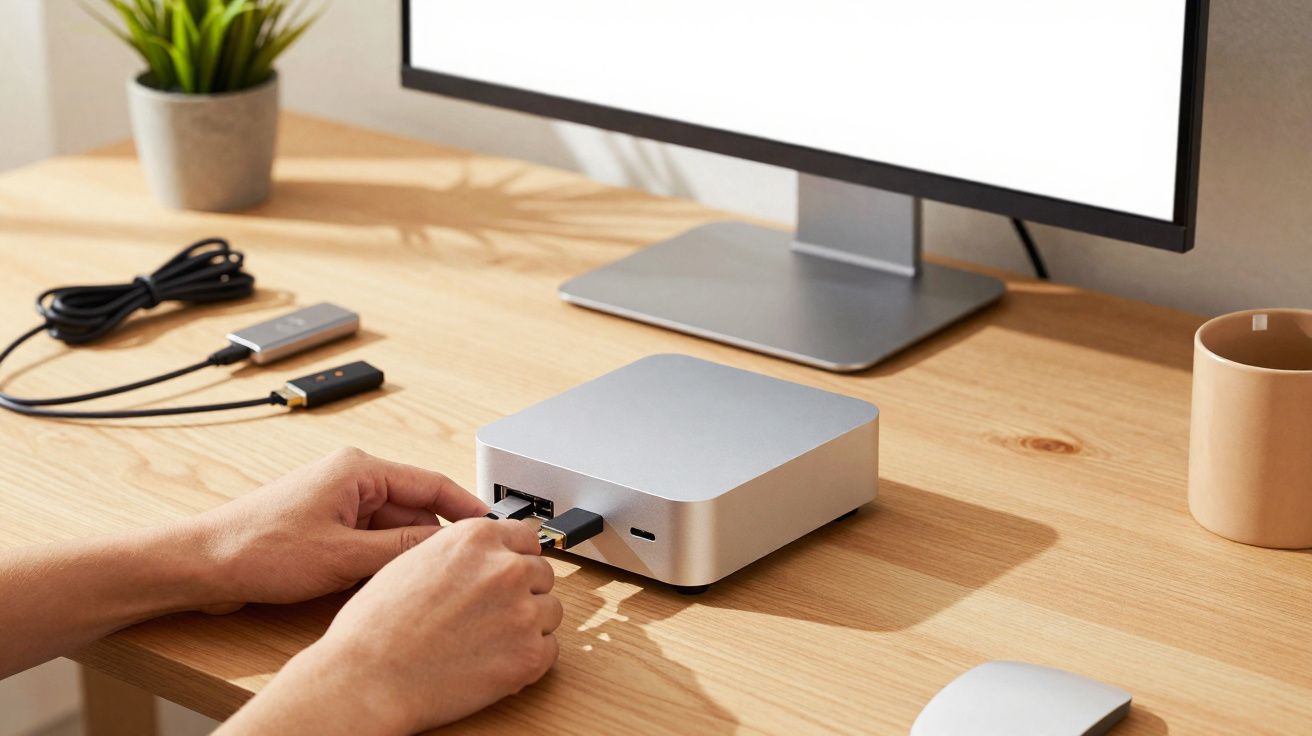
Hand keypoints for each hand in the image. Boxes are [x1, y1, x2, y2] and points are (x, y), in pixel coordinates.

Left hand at [189, 447, 487, 612]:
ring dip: (402, 553)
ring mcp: (337, 501)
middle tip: (457, 568)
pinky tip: (384, 582)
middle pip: (414, 508)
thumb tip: (446, 545)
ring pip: (392, 526)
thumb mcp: (343, 555)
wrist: (204, 565)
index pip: (431, 482)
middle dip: (432, 539)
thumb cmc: (258, 550)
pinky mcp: (326, 523)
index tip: (491, 527)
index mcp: (358, 469)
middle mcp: (350, 477)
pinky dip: (380, 558)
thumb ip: (400, 548)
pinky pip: (370, 537)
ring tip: (416, 581)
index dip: (466, 507)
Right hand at [219, 517, 561, 734]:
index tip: (510, 572)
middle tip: (492, 614)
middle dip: (523, 592)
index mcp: (477, 538)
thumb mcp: (414, 559)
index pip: (527, 537)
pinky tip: (496, 661)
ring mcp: (522, 611)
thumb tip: (484, 555)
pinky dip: (530, 657)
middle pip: (542, 573)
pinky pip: (550, 649)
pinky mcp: (529, 655)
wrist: (367, 678)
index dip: (516, 558)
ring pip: (550, 610)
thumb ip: (459, 552)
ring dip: (529, 624)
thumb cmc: (376, 626)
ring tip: (490, 640)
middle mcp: (505, 568)